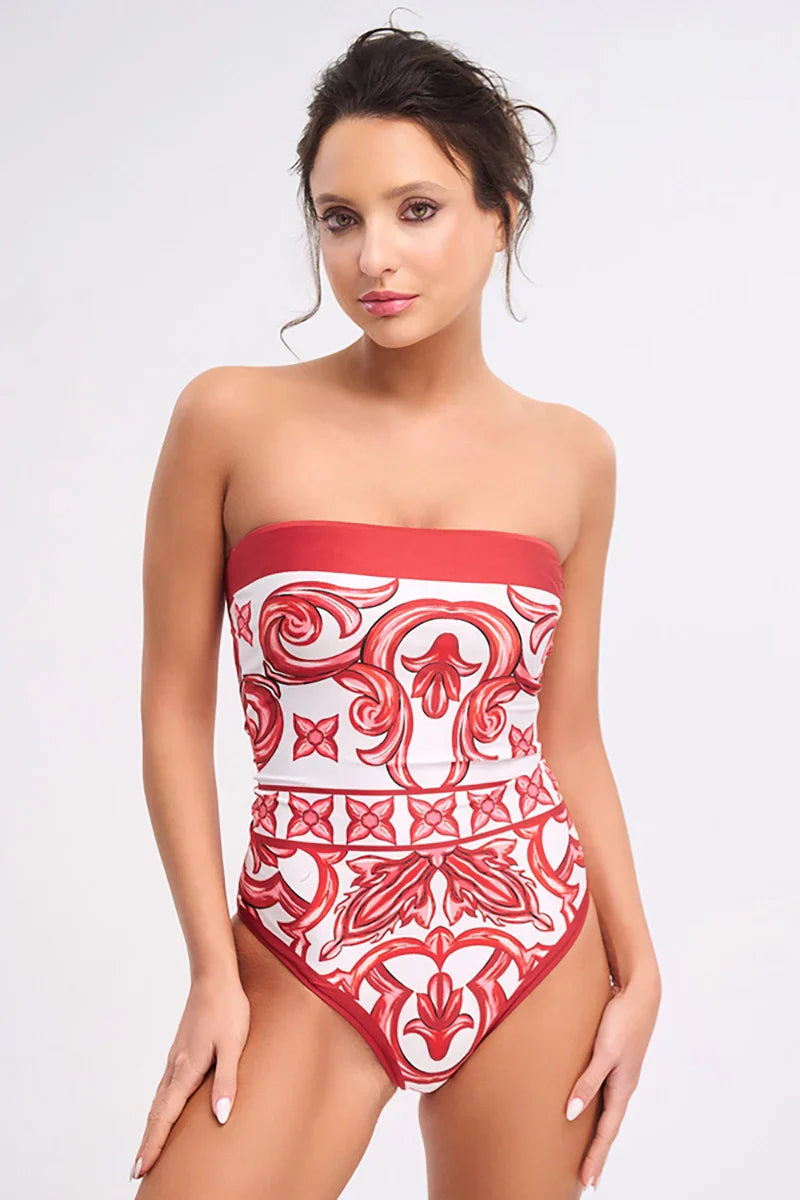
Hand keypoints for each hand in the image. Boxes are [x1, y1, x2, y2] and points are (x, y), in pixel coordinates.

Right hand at [129, 972, 250, 1180]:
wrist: (214, 978)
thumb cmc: (227, 1010)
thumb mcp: (233, 1045)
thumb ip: (226, 1080)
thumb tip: (221, 1117)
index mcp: (186, 1070)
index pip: (166, 1116)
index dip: (153, 1144)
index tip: (140, 1169)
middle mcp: (176, 1068)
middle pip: (156, 1113)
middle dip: (147, 1142)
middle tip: (136, 1171)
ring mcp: (176, 1059)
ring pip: (159, 1101)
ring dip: (152, 1127)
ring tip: (147, 1149)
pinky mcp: (181, 1052)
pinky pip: (165, 1088)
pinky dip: (159, 1108)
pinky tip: (164, 1111)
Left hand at [565, 971, 660, 1188]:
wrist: (640, 991)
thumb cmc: (623, 1020)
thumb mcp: (605, 1052)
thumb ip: (588, 1081)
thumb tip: (570, 1114)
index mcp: (622, 1088)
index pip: (606, 1131)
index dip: (596, 1156)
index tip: (588, 1182)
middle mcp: (621, 1085)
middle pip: (607, 1126)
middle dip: (597, 1152)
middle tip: (586, 1178)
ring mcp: (618, 1072)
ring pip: (605, 1109)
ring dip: (595, 1131)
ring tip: (583, 1149)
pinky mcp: (612, 1058)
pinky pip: (601, 1090)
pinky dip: (593, 1106)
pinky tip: (583, 1105)